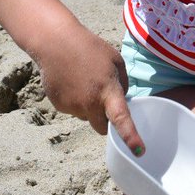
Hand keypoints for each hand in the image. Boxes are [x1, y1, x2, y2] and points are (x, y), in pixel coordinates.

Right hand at [34, 23, 145, 154]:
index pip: (121, 119)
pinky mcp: (58, 106)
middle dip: (105, 121)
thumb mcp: (115, 60)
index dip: (131, 136)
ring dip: (89, 106)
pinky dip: (75, 100)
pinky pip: (72, 110)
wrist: (55, 43)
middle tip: (104, 101)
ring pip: (86, 116)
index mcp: (107, 91)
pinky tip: (72, 81)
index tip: (139, 152)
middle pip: (101, 127)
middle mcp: (89, 103)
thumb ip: (121, 83)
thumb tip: (120, 100)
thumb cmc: (90, 48)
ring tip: (84, 80)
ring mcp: (72, 107)